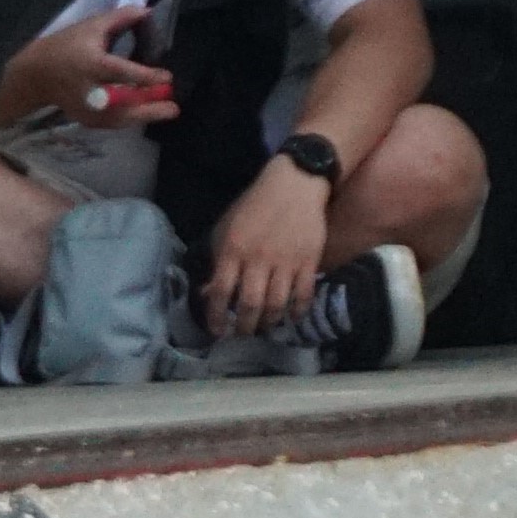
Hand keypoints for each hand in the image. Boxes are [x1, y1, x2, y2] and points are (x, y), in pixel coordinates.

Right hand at [23, 10, 175, 131]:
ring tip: (168, 111)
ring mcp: (87, 109)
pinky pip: (112, 124)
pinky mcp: (86, 120)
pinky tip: (148, 114)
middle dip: (149, 108)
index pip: (121, 72)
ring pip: (119, 119)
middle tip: (174, 108)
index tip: (167, 77)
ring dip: (145, 116)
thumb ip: (121, 18)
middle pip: (122, 104)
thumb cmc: (66, 45)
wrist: (37, 74)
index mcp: (92, 64)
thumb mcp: (91, 25)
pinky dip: (130, 120)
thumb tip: (148, 12)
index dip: (145, 77)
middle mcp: (90, 90)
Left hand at [203, 152, 330, 339]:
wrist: (295, 184)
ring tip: (264, 326)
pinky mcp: (309, 261)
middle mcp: (258, 259)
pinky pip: (304, 295)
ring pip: (277, 304)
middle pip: (250, 304)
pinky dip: (298, 311)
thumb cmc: (255, 206)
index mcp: (233, 249)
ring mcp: (286, 261)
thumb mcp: (227, 228)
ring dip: (269, 322)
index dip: (216, 316)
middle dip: (244, 327)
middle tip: (243, 333)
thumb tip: (208, 293)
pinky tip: (292, 317)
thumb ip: (217, 260)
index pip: (220, 291)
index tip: (217, 331)